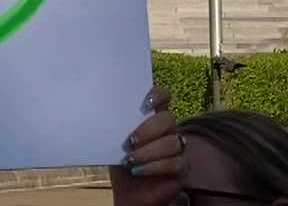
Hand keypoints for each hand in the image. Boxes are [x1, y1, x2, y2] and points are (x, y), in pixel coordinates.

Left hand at [110, 85, 185, 205]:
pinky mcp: (182, 167)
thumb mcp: (115, 144)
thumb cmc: (123, 163)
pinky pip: (175, 163)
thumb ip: (116, 128)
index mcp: (152, 117)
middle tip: (130, 141)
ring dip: (148, 152)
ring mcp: (178, 147)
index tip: (145, 103)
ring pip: (172, 142)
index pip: (164, 96)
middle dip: (148, 130)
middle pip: (167, 119)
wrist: (128, 192)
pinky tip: (139, 171)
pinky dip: (154, 167)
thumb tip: (105, 114)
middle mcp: (168, 129)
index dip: (158, 95)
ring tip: (131, 160)